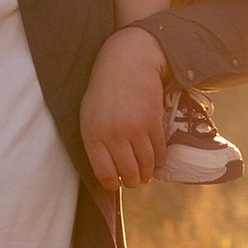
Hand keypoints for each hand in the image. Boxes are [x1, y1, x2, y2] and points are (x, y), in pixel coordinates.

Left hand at [80, 27, 169, 188]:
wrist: (127, 62)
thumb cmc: (104, 91)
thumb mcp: (89, 116)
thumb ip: (95, 142)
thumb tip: (108, 171)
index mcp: (93, 135)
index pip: (104, 173)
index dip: (112, 185)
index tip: (115, 184)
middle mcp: (113, 134)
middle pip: (127, 173)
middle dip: (132, 182)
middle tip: (134, 181)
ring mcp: (135, 129)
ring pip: (145, 166)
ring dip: (147, 174)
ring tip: (145, 175)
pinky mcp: (153, 122)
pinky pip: (159, 151)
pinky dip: (159, 160)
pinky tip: (155, 160)